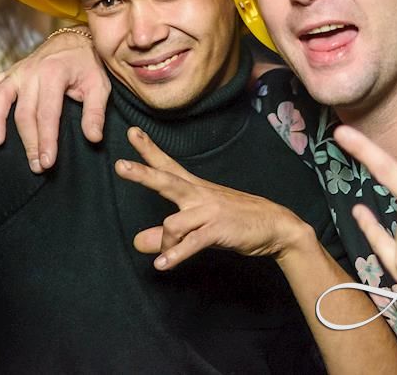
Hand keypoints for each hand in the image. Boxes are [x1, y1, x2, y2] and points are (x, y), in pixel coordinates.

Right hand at [0, 27, 109, 172]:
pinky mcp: (10, 71)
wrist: (75, 39)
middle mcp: (32, 73)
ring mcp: (17, 71)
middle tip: (35, 166)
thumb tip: (93, 137)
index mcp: (54, 75)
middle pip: (24, 113)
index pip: (48, 115)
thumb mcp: (99, 85)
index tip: (47, 162)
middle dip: (29, 142)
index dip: (46, 140)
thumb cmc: (87, 64)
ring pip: (1, 98)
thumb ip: (95, 112)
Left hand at [116, 127, 311, 269]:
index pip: (167, 165)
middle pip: (166, 180)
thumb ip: (166, 234)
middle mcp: (199, 194)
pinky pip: (191, 242)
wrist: (276, 225)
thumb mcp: (198, 225)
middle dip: (143, 174)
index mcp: (195, 188)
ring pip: (173, 223)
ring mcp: (209, 210)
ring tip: (165, 258)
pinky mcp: (218, 229)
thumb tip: (136, 242)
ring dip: (166, 245)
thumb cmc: (235, 221)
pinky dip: (175, 255)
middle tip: (120, 166)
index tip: (132, 132)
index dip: (148, 150)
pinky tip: (163, 265)